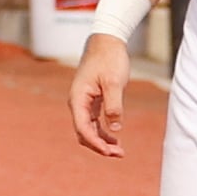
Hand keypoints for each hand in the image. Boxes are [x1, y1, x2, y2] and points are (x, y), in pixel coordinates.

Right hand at [71, 35, 133, 157]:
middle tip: (119, 154)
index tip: (109, 152)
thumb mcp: (114, 82)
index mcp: (78, 98)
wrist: (107, 41)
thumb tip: (115, 128)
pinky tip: (115, 137)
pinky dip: (103, 131)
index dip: (95, 143)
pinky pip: (94, 122)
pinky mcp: (92, 100)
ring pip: (89, 129)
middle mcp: (78, 102)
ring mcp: (84, 102)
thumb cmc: (109, 58)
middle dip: (99, 146)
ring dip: (102, 141)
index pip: (83, 128)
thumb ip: (114, 105)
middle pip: (84, 133)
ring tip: (119, 151)